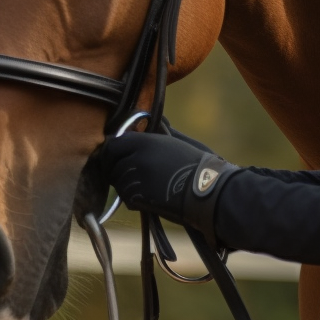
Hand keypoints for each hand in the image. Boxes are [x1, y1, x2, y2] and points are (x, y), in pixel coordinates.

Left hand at [98, 131, 236, 235]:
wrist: (208, 192)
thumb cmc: (198, 166)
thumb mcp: (179, 141)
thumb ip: (161, 131)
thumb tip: (155, 120)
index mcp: (145, 142)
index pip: (113, 144)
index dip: (114, 150)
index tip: (120, 153)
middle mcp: (135, 159)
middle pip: (111, 163)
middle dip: (117, 167)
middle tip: (130, 171)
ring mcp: (134, 180)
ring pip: (117, 182)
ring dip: (126, 183)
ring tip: (145, 184)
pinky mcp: (137, 199)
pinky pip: (126, 197)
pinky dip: (133, 197)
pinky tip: (149, 195)